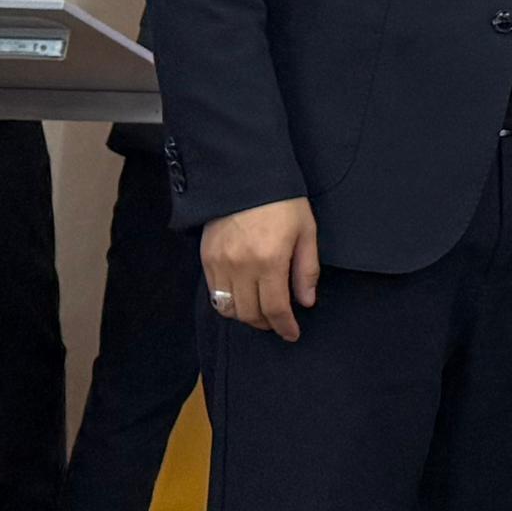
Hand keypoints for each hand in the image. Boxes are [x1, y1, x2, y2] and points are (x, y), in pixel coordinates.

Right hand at [201, 198, 319, 341]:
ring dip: (246, 316)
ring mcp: (220, 263)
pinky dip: (228, 302)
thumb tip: (306, 301)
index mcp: (269, 261)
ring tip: (260, 311)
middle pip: (249, 314)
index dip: (284, 326)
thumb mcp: (306, 232)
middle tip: (278, 322)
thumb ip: (306, 270)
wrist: (244, 176)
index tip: (292, 334)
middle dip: (266, 324)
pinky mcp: (206, 258)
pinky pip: (214, 293)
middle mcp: (241, 267)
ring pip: (228, 308)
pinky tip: (242, 296)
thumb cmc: (282, 202)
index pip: (275, 308)